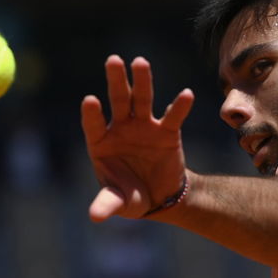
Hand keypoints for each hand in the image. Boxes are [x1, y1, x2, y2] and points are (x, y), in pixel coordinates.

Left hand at [81, 55, 194, 220]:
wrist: (159, 196)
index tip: (90, 100)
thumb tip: (95, 216)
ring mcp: (144, 127)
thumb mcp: (119, 202)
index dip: (92, 113)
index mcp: (101, 142)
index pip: (94, 124)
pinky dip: (179, 106)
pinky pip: (173, 116)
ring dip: (142, 81)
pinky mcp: (167, 131)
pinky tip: (186, 94)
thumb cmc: (130, 196)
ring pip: (142, 100)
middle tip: (113, 60)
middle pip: (118, 101)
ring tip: (140, 62)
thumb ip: (107, 203)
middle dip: (116, 81)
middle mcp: (121, 128)